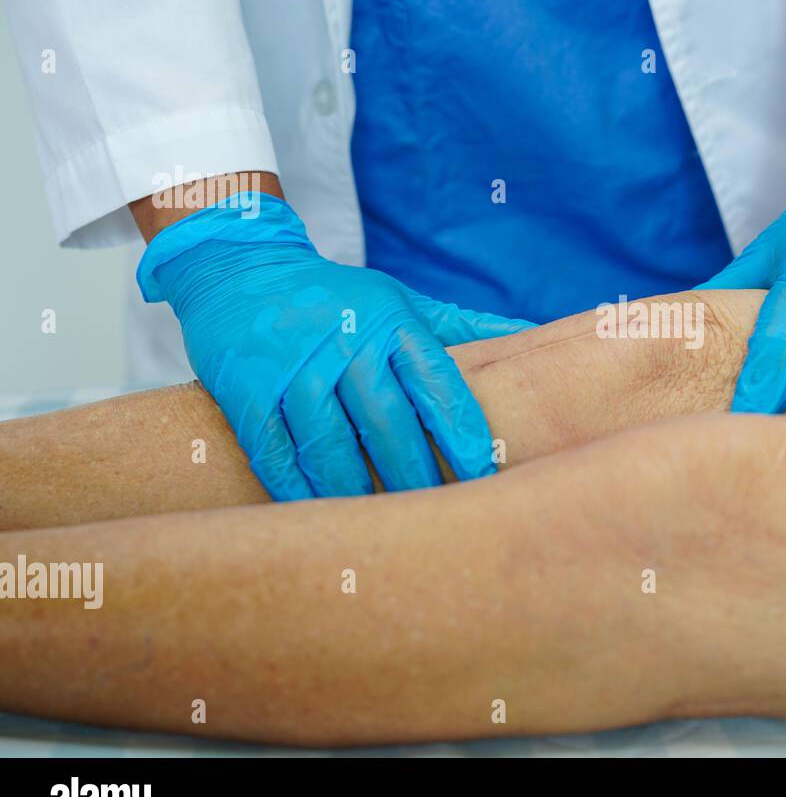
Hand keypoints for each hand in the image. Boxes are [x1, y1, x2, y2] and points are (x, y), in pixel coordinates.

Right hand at [137, 193, 534, 499]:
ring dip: (359, 492)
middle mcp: (345, 346)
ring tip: (384, 528)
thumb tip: (533, 334)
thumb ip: (463, 326)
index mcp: (391, 326)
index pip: (438, 387)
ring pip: (332, 448)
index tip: (484, 475)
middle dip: (417, 476)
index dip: (463, 436)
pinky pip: (276, 453)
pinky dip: (300, 489)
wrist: (242, 268)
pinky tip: (323, 515)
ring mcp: (293, 370)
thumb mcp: (402, 300)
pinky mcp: (247, 392)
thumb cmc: (340, 297)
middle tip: (439, 516)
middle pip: (389, 426)